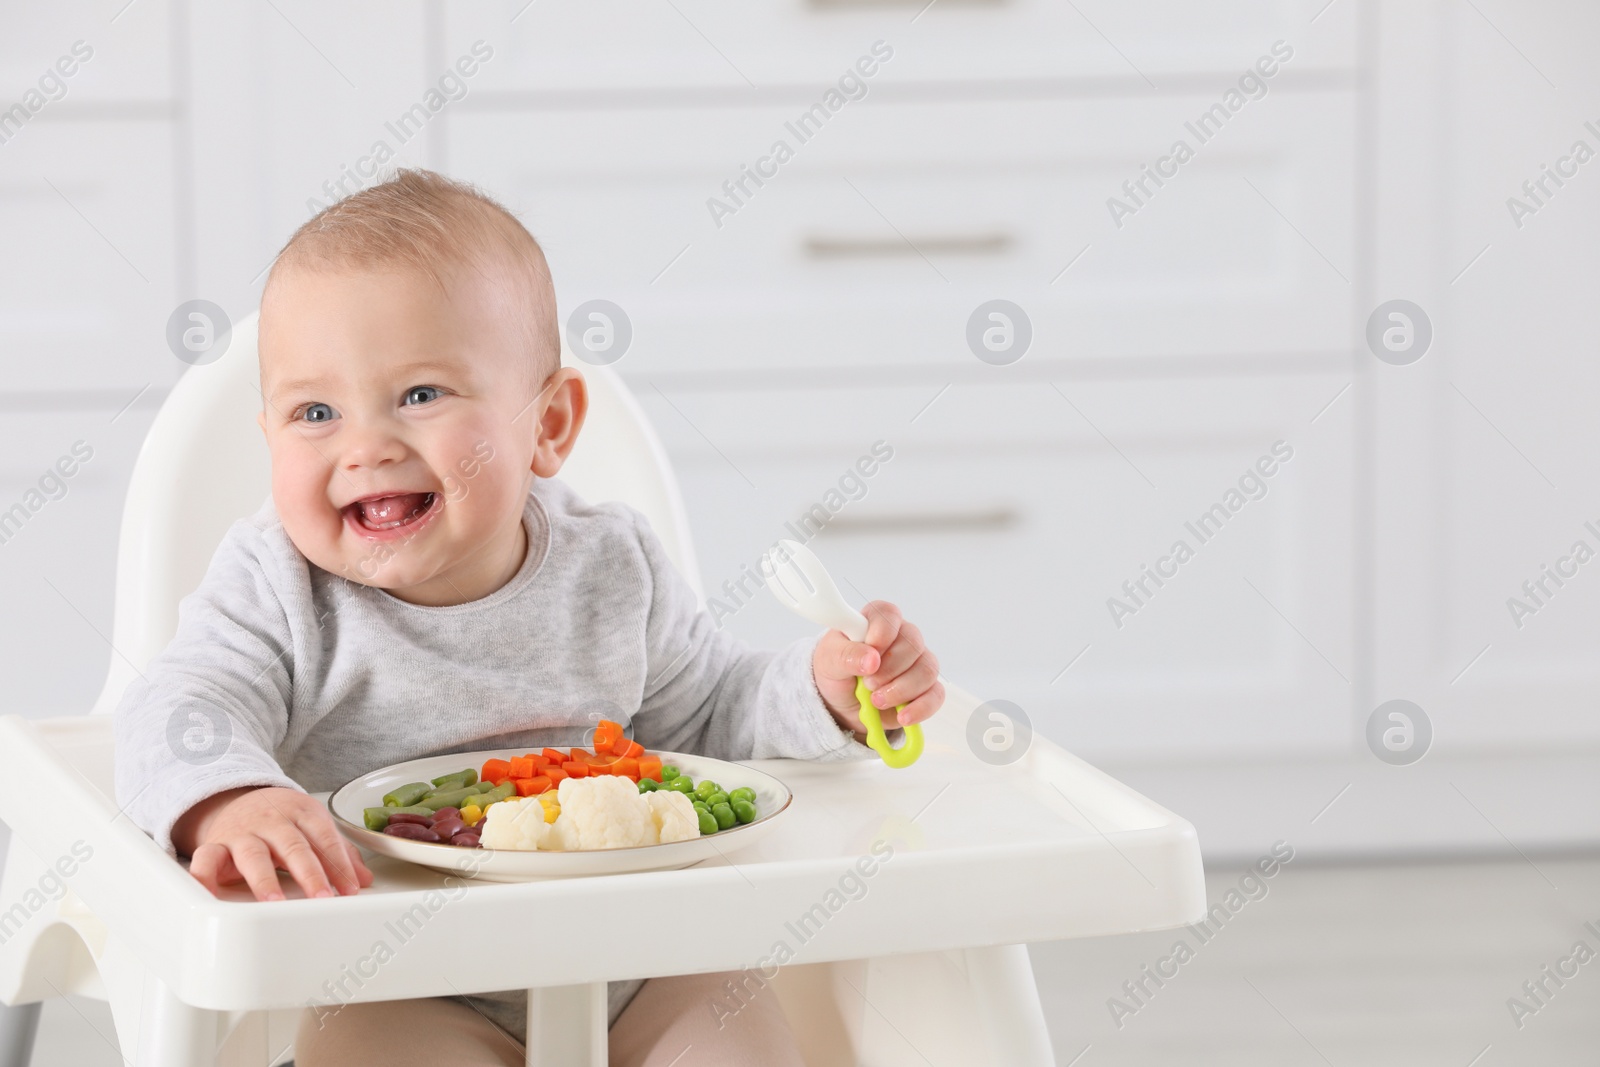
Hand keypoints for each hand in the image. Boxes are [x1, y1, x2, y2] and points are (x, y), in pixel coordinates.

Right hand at [174, 785, 372, 900]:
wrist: (237, 797)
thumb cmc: (281, 819)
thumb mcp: (313, 826)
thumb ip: (340, 853)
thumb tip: (364, 880)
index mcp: (302, 813)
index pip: (324, 838)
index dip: (339, 863)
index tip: (351, 889)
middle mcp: (272, 821)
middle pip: (293, 845)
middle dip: (309, 873)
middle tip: (323, 897)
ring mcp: (242, 833)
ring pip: (253, 854)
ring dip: (264, 880)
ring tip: (276, 902)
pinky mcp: (215, 846)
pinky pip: (205, 860)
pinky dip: (204, 877)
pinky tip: (211, 896)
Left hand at [812, 600, 943, 738]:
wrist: (840, 703)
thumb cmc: (835, 671)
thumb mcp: (828, 661)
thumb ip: (846, 655)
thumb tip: (871, 659)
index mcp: (875, 622)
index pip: (889, 614)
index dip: (882, 633)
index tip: (872, 651)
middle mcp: (901, 638)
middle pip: (913, 644)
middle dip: (889, 669)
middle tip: (868, 683)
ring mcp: (916, 663)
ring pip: (926, 671)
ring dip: (901, 690)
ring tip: (876, 701)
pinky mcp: (924, 690)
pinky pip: (935, 695)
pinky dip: (920, 708)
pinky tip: (902, 716)